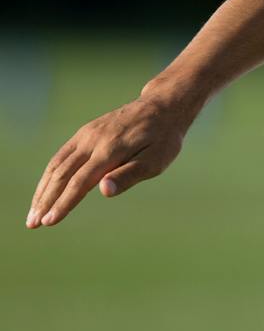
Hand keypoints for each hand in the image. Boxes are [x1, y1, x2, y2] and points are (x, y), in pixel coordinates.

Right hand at [27, 91, 196, 228]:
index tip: (49, 222)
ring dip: (42, 190)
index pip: (80, 181)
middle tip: (32, 224)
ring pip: (56, 164)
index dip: (63, 203)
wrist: (163, 106)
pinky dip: (49, 174)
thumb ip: (129, 175)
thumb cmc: (164, 138)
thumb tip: (104, 190)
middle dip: (45, 200)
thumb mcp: (157, 159)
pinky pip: (62, 155)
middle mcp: (94, 140)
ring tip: (33, 213)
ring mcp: (87, 134)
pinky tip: (45, 189)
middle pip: (62, 174)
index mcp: (111, 150)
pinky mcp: (86, 132)